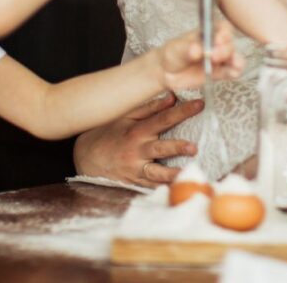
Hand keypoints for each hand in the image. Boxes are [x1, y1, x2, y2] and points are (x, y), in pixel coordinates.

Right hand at [72, 93, 203, 186]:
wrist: (86, 157)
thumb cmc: (109, 133)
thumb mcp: (126, 116)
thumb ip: (150, 108)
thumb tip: (172, 97)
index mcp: (137, 131)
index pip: (163, 119)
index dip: (182, 111)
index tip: (200, 105)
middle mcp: (137, 151)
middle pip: (160, 148)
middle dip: (177, 148)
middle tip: (193, 147)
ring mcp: (136, 169)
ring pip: (157, 173)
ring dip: (173, 174)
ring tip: (188, 174)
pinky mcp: (135, 182)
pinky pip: (152, 186)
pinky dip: (164, 188)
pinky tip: (178, 189)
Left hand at [157, 21, 242, 89]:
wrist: (167, 72)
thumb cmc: (173, 53)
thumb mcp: (177, 48)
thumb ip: (188, 48)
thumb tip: (197, 49)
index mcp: (208, 32)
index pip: (223, 28)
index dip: (224, 32)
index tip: (218, 40)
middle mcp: (217, 44)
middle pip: (229, 43)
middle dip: (225, 50)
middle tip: (213, 56)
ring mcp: (219, 59)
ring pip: (235, 58)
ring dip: (235, 61)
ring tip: (231, 65)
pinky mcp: (219, 73)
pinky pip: (232, 72)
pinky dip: (235, 72)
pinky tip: (231, 73)